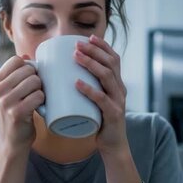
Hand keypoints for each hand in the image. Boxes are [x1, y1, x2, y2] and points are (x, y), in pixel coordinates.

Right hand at [0, 55, 43, 151]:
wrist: (12, 141)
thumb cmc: (14, 113)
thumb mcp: (8, 92)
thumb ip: (14, 75)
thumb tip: (25, 56)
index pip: (16, 60)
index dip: (28, 66)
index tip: (29, 79)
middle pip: (28, 69)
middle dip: (37, 78)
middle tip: (34, 92)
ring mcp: (5, 102)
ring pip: (34, 81)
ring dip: (40, 89)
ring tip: (36, 99)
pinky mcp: (16, 112)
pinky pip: (38, 95)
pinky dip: (42, 100)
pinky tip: (38, 106)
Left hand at [74, 34, 128, 154]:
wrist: (113, 146)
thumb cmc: (99, 121)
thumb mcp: (96, 100)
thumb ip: (87, 88)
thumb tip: (61, 75)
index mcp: (117, 84)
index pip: (114, 59)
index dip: (103, 46)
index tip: (89, 37)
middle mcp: (120, 90)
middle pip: (111, 63)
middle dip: (94, 50)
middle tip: (77, 44)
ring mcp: (118, 101)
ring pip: (107, 77)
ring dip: (91, 64)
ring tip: (76, 56)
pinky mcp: (113, 115)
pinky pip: (101, 99)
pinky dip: (89, 89)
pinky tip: (77, 83)